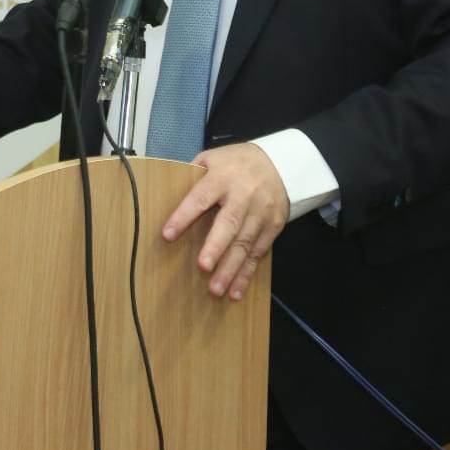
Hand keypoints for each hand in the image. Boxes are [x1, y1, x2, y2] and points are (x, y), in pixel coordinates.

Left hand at [161, 142, 288, 300]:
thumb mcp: (213, 158)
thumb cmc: (238, 163)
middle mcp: (243, 196)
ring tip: (216, 289)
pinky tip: (235, 291)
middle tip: (203, 267)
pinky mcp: (272, 227)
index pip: (200, 197)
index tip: (168, 234)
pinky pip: (258, 253)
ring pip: (244, 244)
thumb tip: (167, 196)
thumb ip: (193, 176)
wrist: (281, 164)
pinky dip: (247, 274)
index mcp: (222, 176)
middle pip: (229, 223)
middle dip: (216, 247)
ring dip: (230, 269)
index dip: (184, 216)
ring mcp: (260, 213)